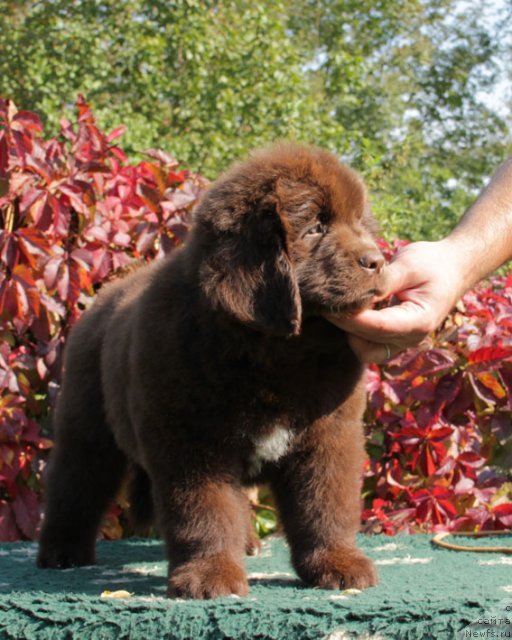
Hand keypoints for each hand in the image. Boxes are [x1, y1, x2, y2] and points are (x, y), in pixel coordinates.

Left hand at [325, 240, 465, 362]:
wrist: (454, 268)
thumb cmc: (433, 263)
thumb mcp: (409, 265)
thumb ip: (383, 282)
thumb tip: (356, 294)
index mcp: (419, 321)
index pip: (376, 327)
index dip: (350, 317)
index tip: (329, 304)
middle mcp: (411, 338)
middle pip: (366, 341)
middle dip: (344, 323)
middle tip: (326, 300)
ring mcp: (403, 342)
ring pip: (365, 350)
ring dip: (350, 331)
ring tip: (341, 304)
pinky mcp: (395, 339)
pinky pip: (369, 345)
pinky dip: (356, 331)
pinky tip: (353, 308)